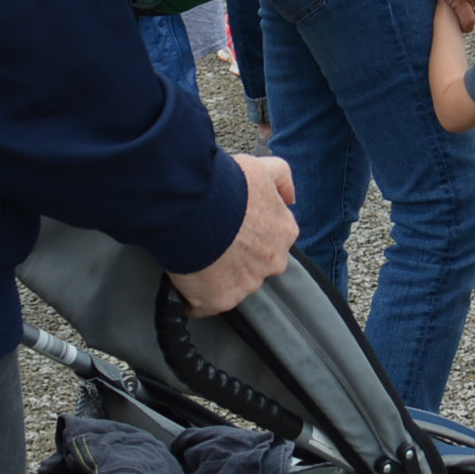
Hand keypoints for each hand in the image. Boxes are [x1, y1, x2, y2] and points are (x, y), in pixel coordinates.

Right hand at [168, 152, 297, 316]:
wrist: (193, 206)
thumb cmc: (226, 185)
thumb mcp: (261, 168)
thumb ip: (281, 178)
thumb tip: (290, 198)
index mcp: (284, 232)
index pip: (271, 242)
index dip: (248, 236)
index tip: (231, 229)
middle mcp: (273, 262)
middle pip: (255, 267)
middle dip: (236, 260)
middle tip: (211, 243)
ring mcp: (247, 285)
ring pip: (231, 287)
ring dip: (215, 278)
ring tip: (194, 257)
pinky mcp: (220, 301)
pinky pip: (205, 305)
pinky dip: (193, 297)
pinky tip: (183, 279)